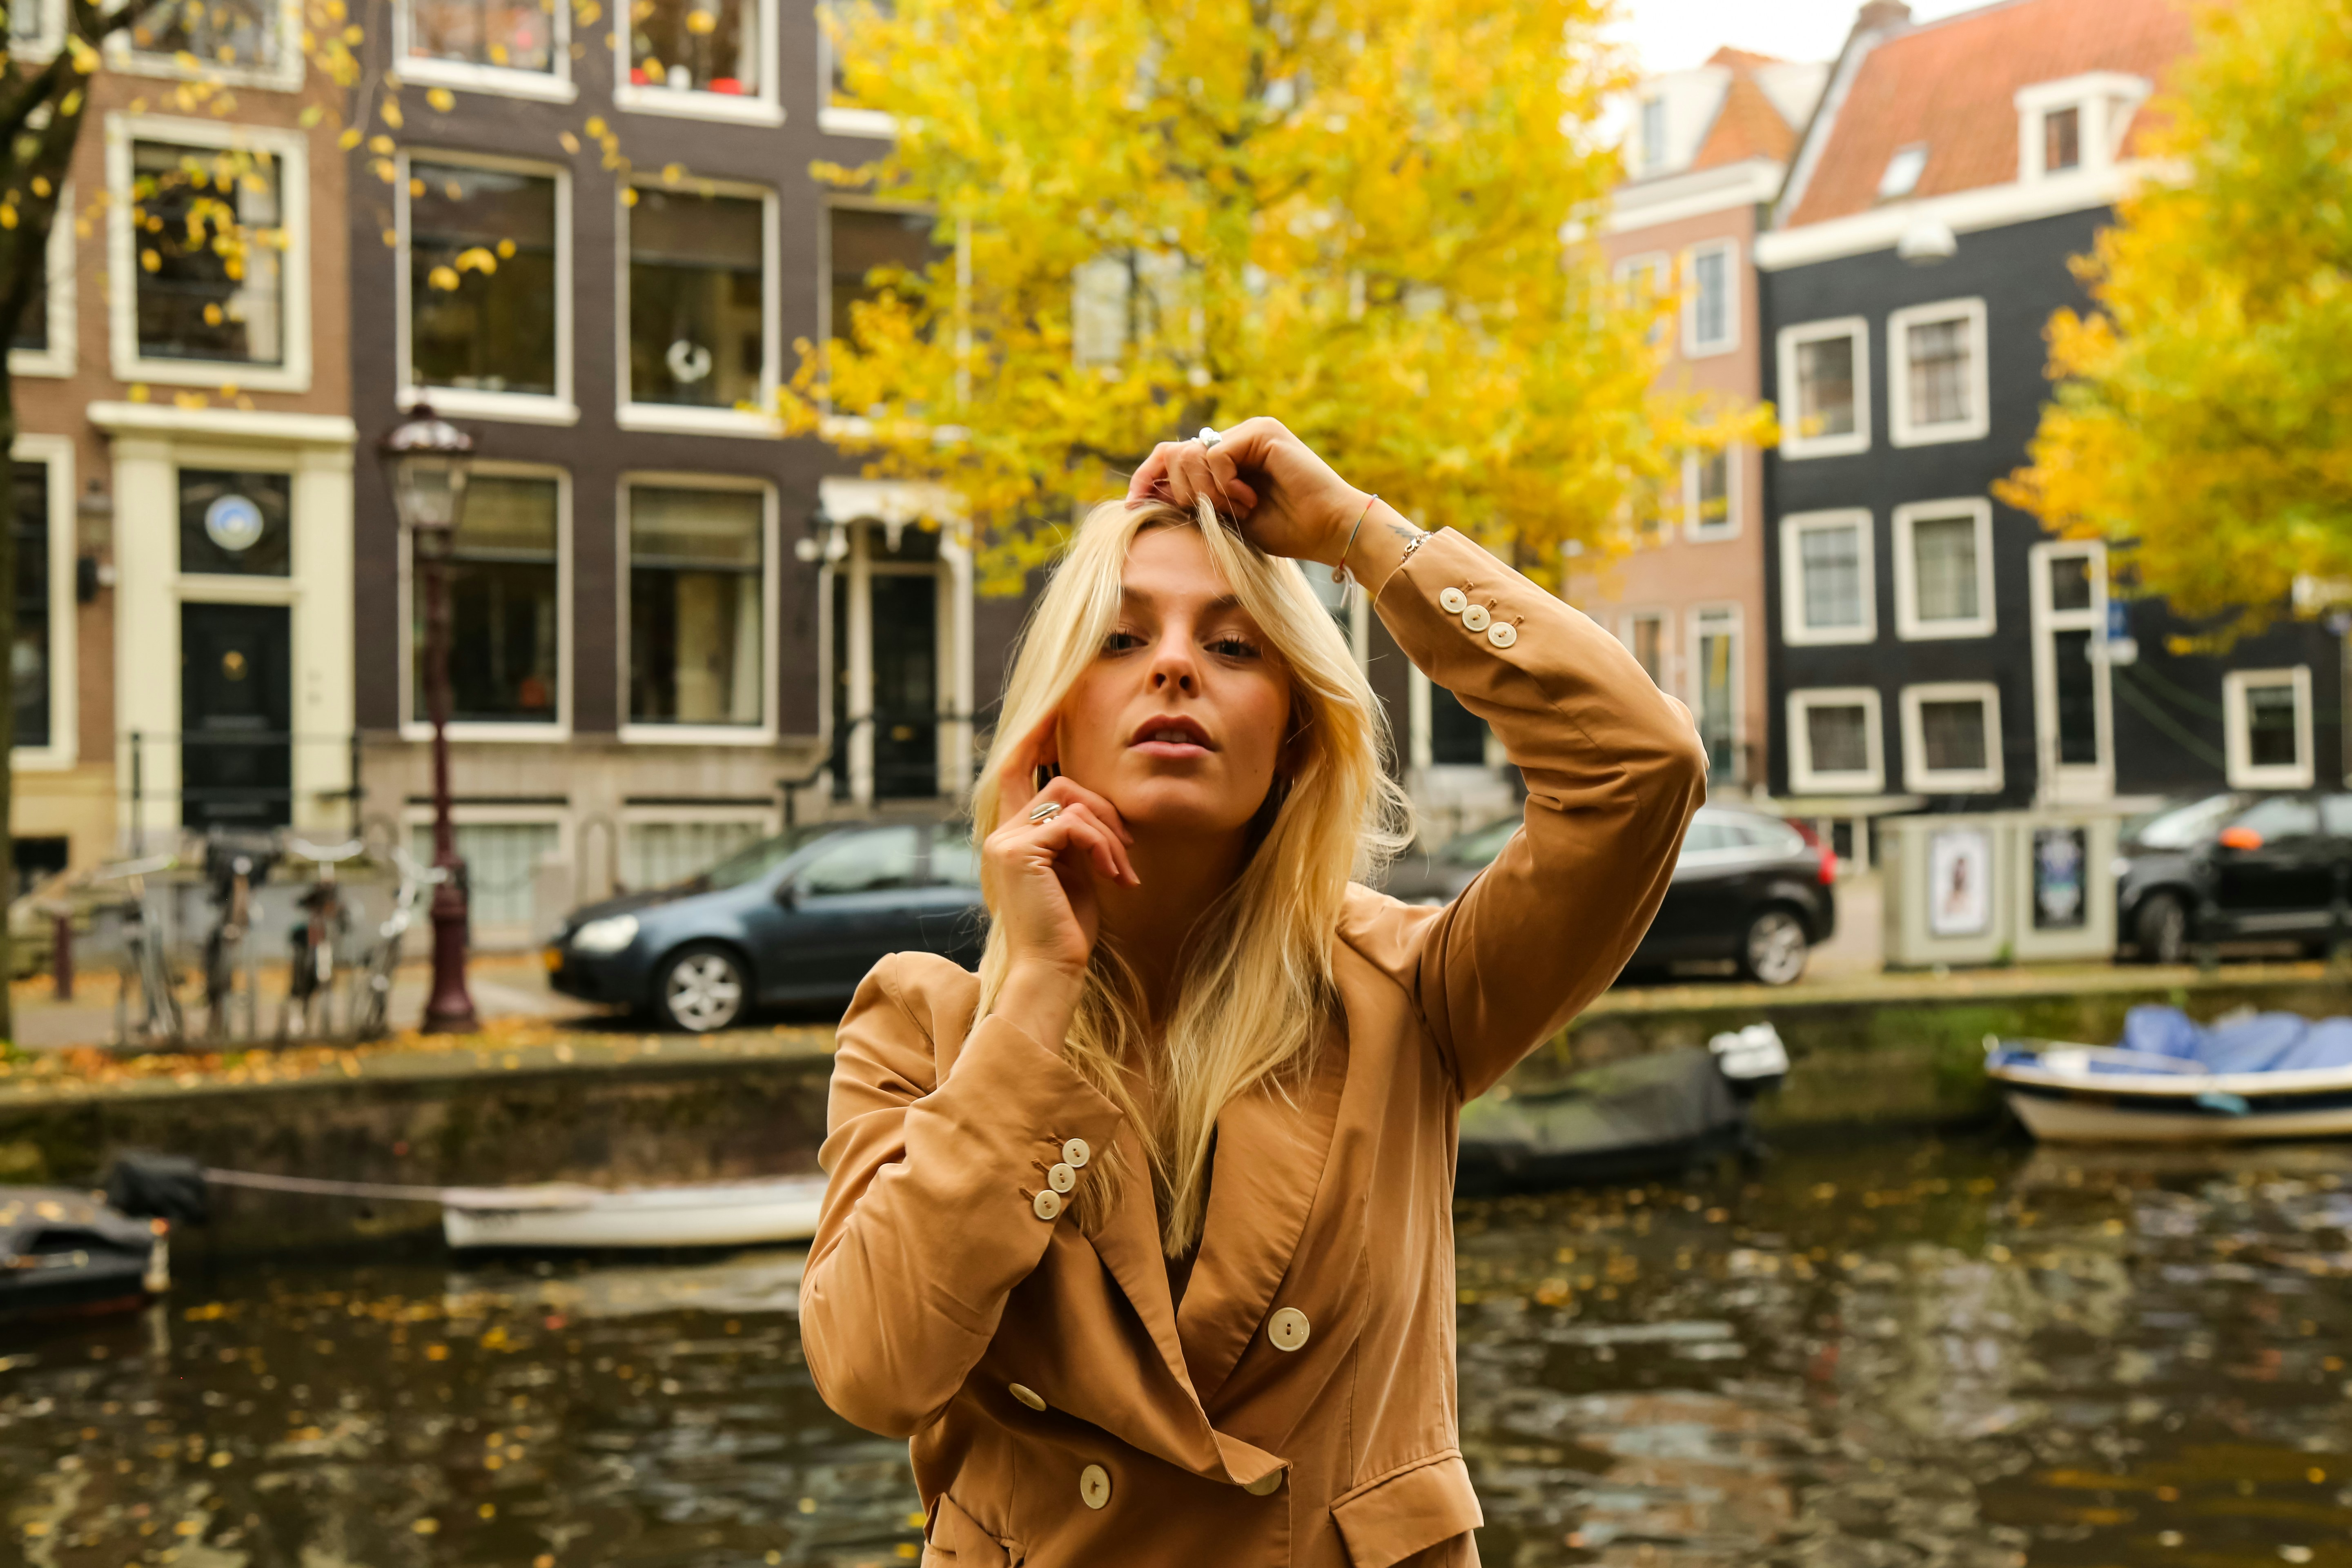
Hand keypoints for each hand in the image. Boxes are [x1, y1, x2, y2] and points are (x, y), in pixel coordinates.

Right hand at [983, 746, 1139, 1040]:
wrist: (1053, 970)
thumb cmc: (1068, 928)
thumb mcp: (1075, 871)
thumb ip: (1075, 835)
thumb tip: (1097, 811)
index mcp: (1010, 835)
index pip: (1013, 769)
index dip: (1032, 735)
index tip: (1055, 707)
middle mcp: (999, 833)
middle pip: (1059, 783)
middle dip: (1103, 810)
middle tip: (1126, 849)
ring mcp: (1005, 840)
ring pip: (1071, 800)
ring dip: (1109, 833)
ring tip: (1122, 872)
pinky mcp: (1020, 851)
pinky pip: (1074, 823)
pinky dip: (1103, 846)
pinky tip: (1114, 876)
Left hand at [1126, 417, 1367, 566]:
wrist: (1328, 530)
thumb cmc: (1284, 532)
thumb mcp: (1224, 520)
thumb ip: (1193, 502)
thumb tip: (1146, 495)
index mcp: (1224, 459)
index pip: (1170, 456)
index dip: (1145, 477)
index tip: (1132, 504)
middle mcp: (1234, 438)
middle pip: (1173, 453)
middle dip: (1181, 491)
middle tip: (1211, 513)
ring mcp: (1248, 431)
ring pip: (1191, 453)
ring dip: (1204, 490)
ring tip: (1235, 508)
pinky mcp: (1262, 431)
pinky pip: (1216, 453)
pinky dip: (1224, 483)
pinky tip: (1248, 499)